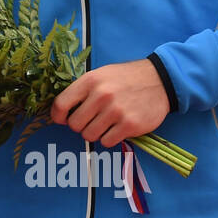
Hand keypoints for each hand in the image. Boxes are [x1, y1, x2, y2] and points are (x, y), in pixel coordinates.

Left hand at [50, 59, 168, 148]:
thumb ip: (82, 90)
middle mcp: (101, 95)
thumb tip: (62, 111)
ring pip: (89, 135)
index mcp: (91, 81)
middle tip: (90, 120)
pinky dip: (109, 138)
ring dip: (95, 133)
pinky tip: (116, 128)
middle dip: (80, 126)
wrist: (160, 80)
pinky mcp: (130, 125)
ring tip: (105, 124)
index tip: (61, 119)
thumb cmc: (126, 78)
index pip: (61, 104)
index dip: (57, 116)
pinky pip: (107, 142)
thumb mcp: (101, 75)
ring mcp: (116, 111)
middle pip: (74, 125)